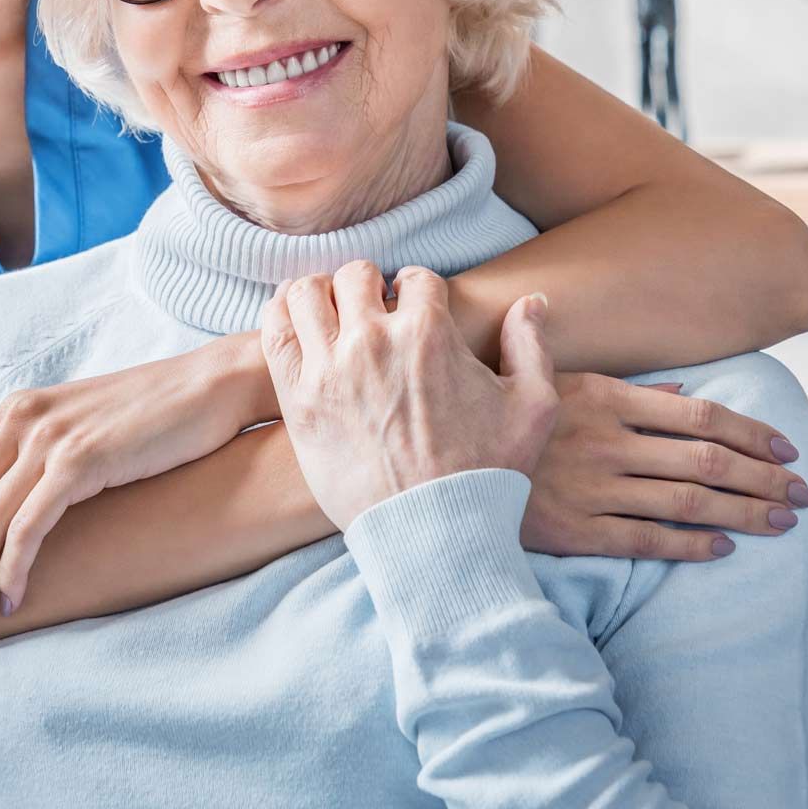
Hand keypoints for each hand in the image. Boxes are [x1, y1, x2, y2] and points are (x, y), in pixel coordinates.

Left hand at [0, 342, 262, 650]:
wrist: (212, 387)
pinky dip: (11, 571)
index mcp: (10, 414)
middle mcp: (17, 419)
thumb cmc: (152, 420)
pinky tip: (9, 603)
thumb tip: (1, 513)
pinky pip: (28, 526)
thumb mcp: (77, 433)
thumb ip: (35, 462)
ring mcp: (48, 437)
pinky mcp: (81, 458)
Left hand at [259, 261, 557, 530]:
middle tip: (371, 308)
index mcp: (429, 332)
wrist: (433, 532)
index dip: (416, 289)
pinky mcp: (298, 399)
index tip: (411, 306)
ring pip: (306, 293)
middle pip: (355, 276)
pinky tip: (294, 322)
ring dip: (319, 293)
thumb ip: (530, 345)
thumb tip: (531, 302)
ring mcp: (329, 367)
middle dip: (367, 285)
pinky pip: (274, 333)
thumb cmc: (487, 472)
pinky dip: (279, 315)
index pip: (414, 278)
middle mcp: (374, 340)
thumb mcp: (533, 405)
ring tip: (330, 310)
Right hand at [521, 373, 807, 561]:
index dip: (752, 431)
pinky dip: (693, 545)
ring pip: (690, 501)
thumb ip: (622, 385)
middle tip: (802, 493)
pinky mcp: (578, 530)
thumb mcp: (552, 382)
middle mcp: (607, 442)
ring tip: (783, 521)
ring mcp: (595, 488)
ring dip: (745, 511)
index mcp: (605, 398)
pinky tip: (726, 547)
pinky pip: (649, 541)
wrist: (443, 471)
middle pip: (708, 460)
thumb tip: (684, 390)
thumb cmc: (501, 421)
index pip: (700, 416)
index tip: (787, 447)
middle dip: (764, 477)